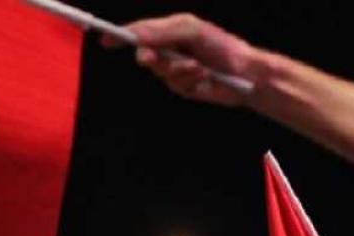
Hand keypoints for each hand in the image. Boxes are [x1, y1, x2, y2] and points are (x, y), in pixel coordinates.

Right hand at [109, 14, 257, 106]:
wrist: (246, 74)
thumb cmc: (224, 47)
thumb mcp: (193, 31)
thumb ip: (164, 32)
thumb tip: (139, 36)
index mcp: (172, 31)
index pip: (141, 31)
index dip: (123, 35)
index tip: (107, 40)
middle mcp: (171, 49)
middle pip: (145, 54)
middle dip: (152, 58)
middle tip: (153, 58)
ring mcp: (176, 69)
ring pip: (161, 72)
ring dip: (179, 70)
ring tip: (199, 67)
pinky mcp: (183, 86)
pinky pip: (174, 85)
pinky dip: (188, 81)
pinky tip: (203, 78)